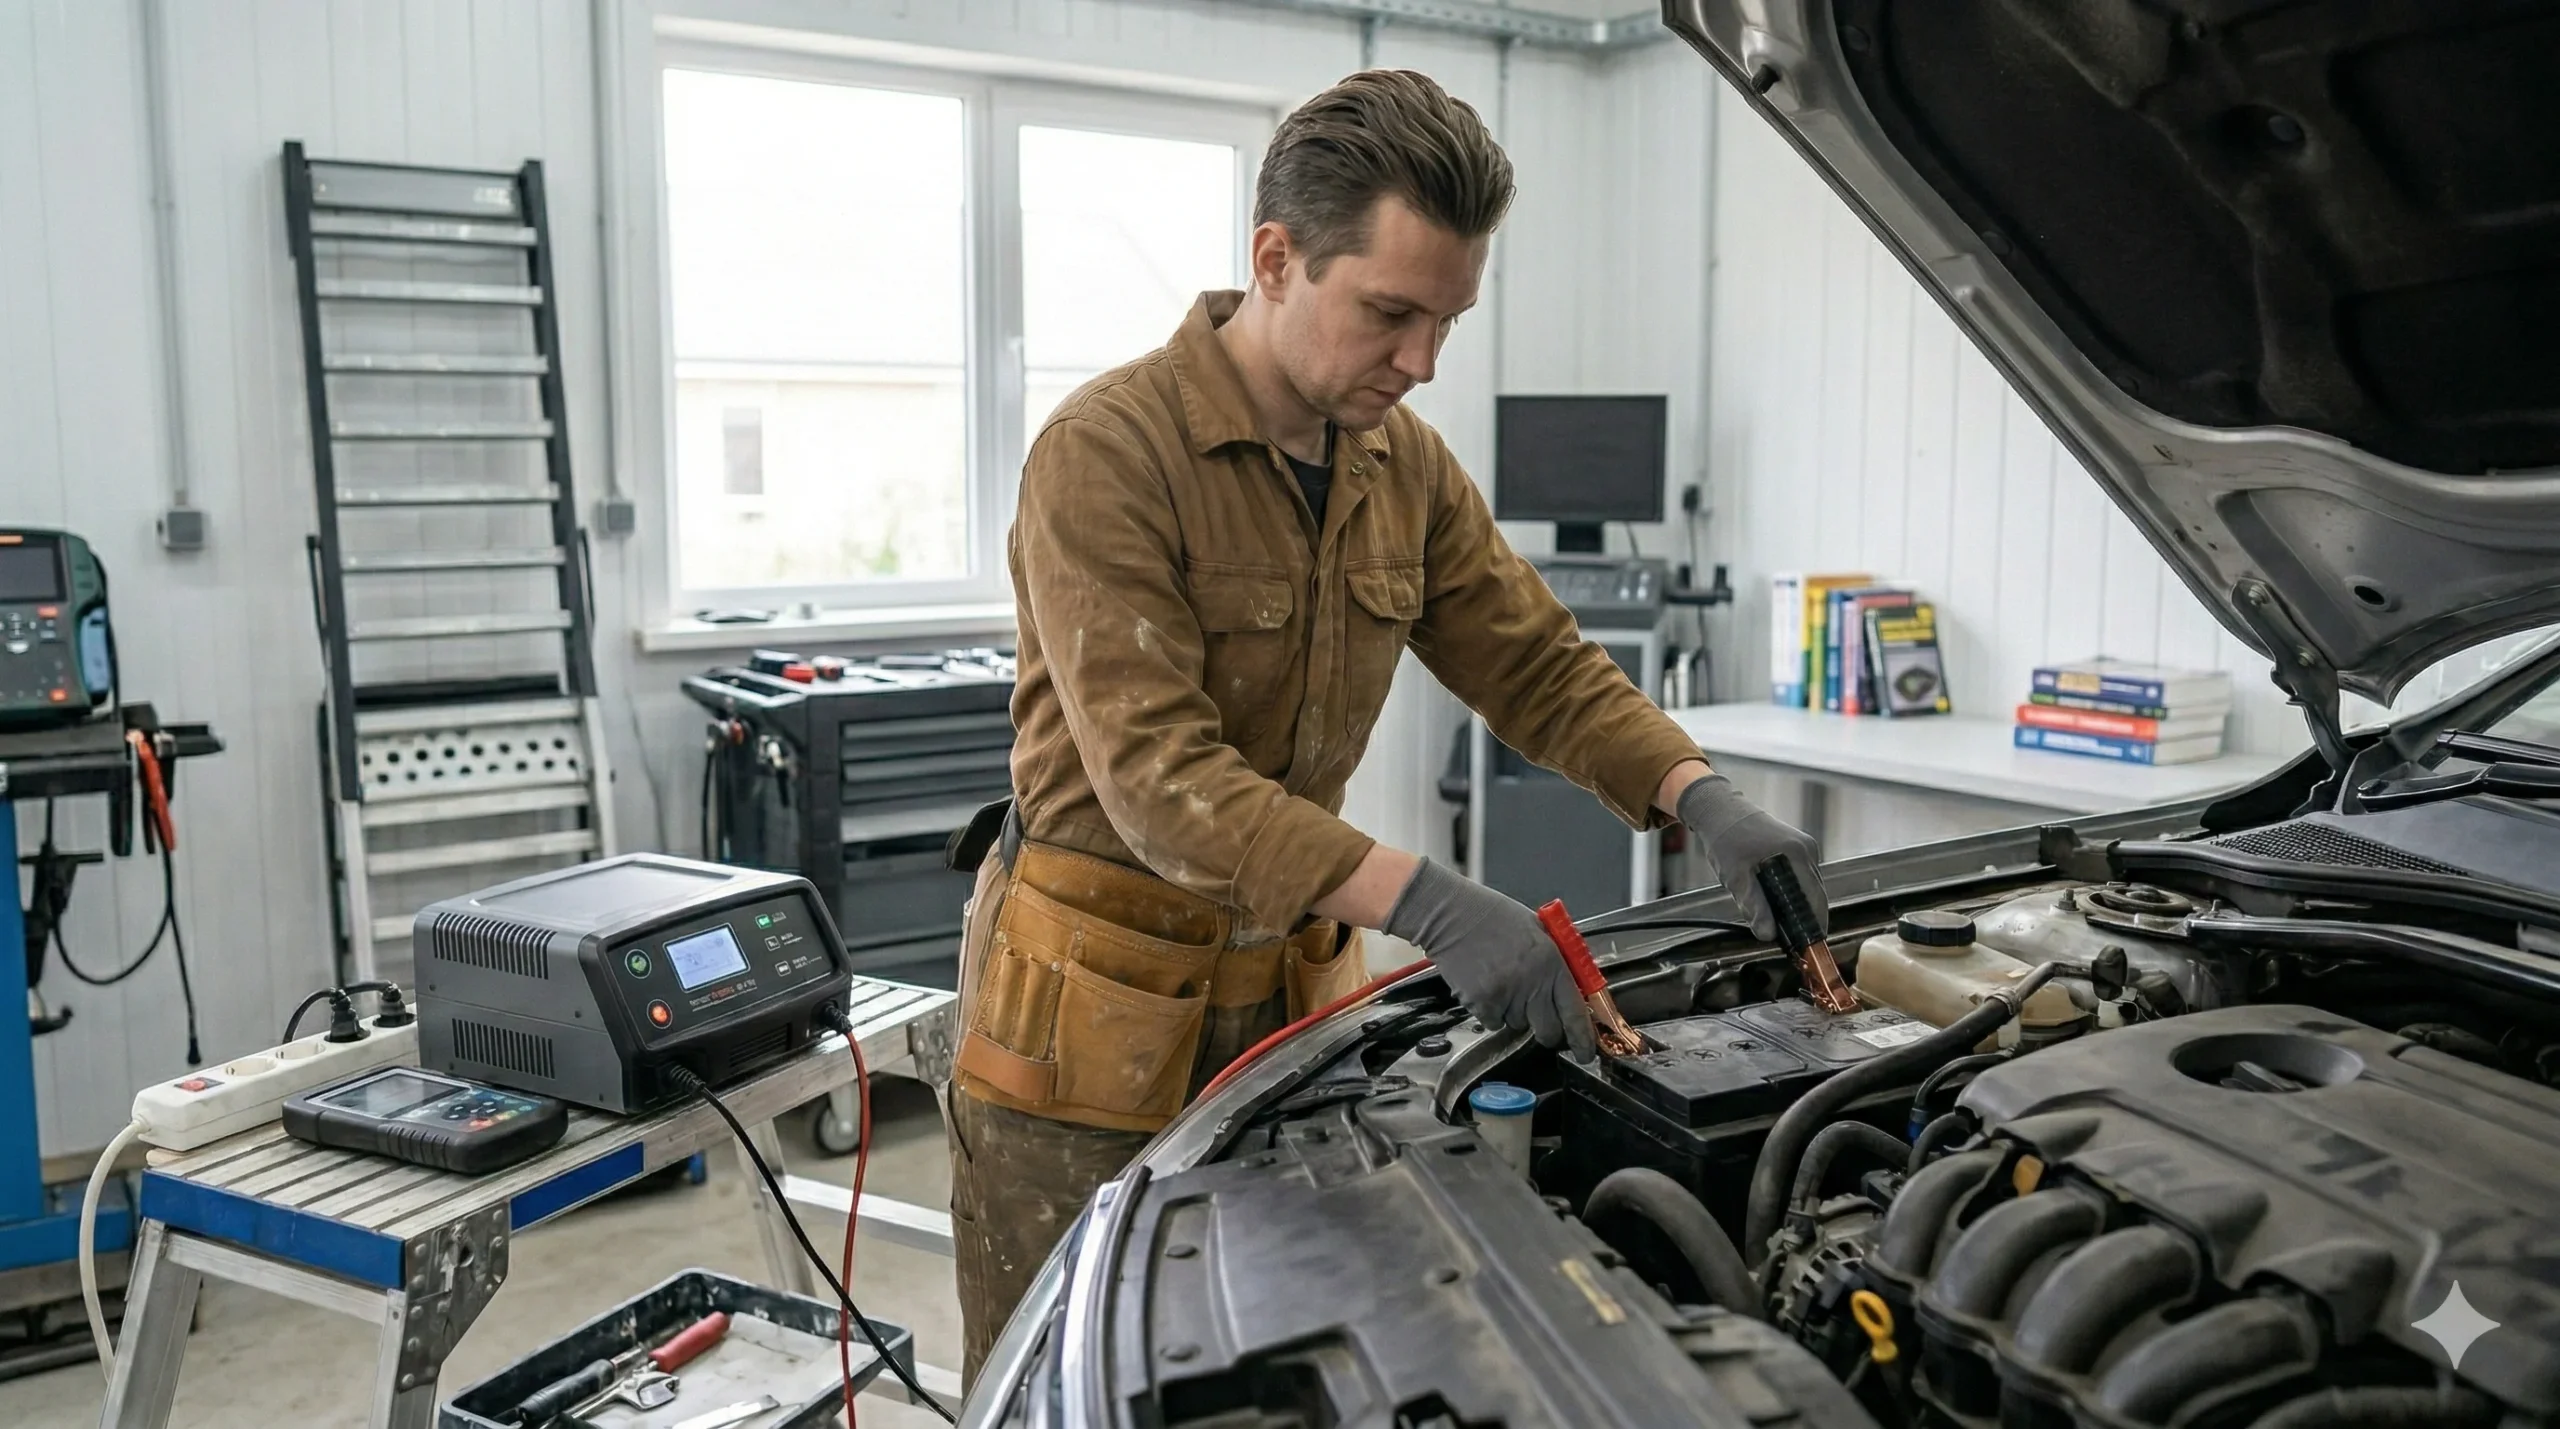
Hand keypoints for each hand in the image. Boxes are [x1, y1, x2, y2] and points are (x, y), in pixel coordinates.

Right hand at [1381, 860, 1596, 1057]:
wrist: (1454, 914)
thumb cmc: (1494, 917)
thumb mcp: (1539, 931)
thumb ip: (1556, 962)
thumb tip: (1573, 991)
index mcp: (1552, 963)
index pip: (1575, 1013)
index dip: (1582, 1039)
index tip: (1585, 1051)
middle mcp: (1532, 983)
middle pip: (1548, 1032)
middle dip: (1546, 1031)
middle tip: (1539, 1019)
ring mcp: (1506, 996)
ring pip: (1518, 1025)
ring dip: (1514, 1013)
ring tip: (1503, 983)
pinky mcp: (1481, 1003)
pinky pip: (1493, 1022)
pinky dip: (1490, 1011)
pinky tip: (1486, 985)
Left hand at [1677, 773, 1826, 941]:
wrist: (1720, 811)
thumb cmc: (1726, 838)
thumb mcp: (1736, 876)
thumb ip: (1753, 906)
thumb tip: (1768, 935)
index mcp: (1797, 853)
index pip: (1816, 897)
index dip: (1816, 924)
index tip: (1811, 945)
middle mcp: (1806, 849)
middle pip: (1815, 893)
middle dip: (1807, 919)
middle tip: (1796, 943)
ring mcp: (1802, 847)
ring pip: (1808, 887)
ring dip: (1799, 907)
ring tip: (1786, 929)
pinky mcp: (1795, 849)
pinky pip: (1800, 878)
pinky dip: (1793, 894)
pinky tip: (1780, 908)